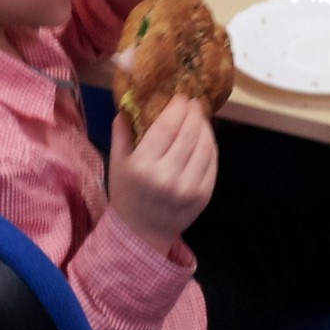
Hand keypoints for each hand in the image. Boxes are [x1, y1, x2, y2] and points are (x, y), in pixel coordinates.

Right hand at [107, 96, 216, 254]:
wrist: (141, 233)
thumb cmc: (127, 193)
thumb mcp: (117, 162)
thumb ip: (122, 131)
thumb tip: (131, 101)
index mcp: (143, 166)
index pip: (166, 127)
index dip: (176, 108)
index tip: (180, 96)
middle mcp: (167, 177)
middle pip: (188, 134)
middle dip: (193, 113)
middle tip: (193, 101)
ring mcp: (188, 188)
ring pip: (204, 146)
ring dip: (205, 126)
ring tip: (200, 116)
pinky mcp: (203, 195)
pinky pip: (212, 163)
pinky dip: (211, 145)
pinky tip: (205, 136)